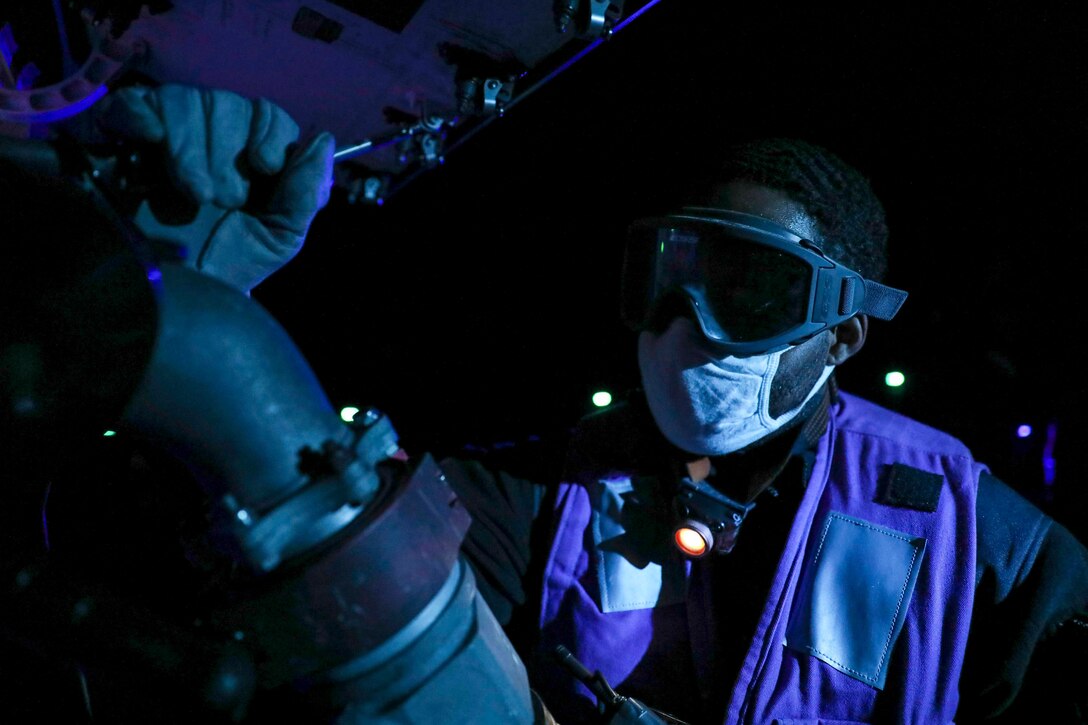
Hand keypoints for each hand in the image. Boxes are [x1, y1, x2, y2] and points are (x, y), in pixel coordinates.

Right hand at [94, 83, 334, 292]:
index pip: (268, 115)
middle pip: (227, 103)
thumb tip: (324, 140)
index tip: (264, 168)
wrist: (169, 297)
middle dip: (228, 154)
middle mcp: (210, 140)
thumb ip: (306, 193)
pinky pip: (134, 103)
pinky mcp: (120, 138)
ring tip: (192, 195)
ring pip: (184, 100)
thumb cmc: (226, 270)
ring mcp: (164, 136)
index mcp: (250, 159)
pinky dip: (144, 117)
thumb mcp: (278, 239)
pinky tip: (150, 143)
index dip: (270, 134)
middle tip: (221, 199)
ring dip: (192, 150)